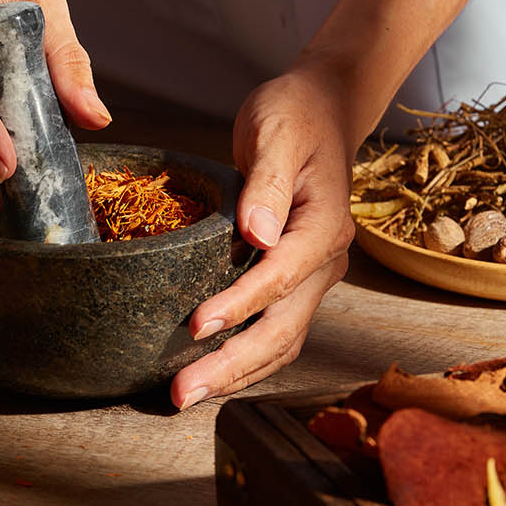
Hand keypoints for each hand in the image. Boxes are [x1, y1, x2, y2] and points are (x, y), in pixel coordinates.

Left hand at [170, 65, 355, 408]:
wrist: (322, 111)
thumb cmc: (294, 116)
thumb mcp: (276, 133)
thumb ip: (266, 181)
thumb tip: (257, 233)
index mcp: (324, 225)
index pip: (281, 275)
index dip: (239, 304)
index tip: (196, 326)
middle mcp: (325, 260)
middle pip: (282, 328)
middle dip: (231, 365)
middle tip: (181, 393)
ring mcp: (313, 275)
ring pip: (280, 341)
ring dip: (235, 373)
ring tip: (185, 395)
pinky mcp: (294, 280)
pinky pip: (274, 330)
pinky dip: (244, 359)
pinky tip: (208, 373)